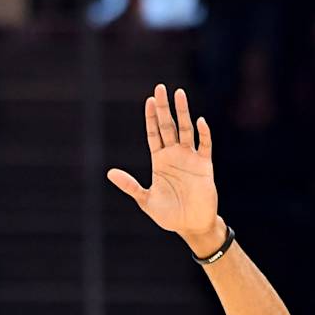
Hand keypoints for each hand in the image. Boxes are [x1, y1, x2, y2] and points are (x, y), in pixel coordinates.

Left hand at [107, 85, 220, 248]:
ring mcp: (190, 159)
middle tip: (161, 88)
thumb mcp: (146, 200)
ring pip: (186, 130)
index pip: (154, 133)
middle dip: (164, 108)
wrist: (192, 226)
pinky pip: (204, 146)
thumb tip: (110, 173)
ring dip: (183, 113)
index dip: (151, 118)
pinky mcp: (204, 166)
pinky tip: (199, 121)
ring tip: (179, 94)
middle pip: (168, 126)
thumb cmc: (169, 215)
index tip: (149, 101)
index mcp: (159, 161)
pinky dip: (203, 134)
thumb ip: (130, 186)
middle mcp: (174, 155)